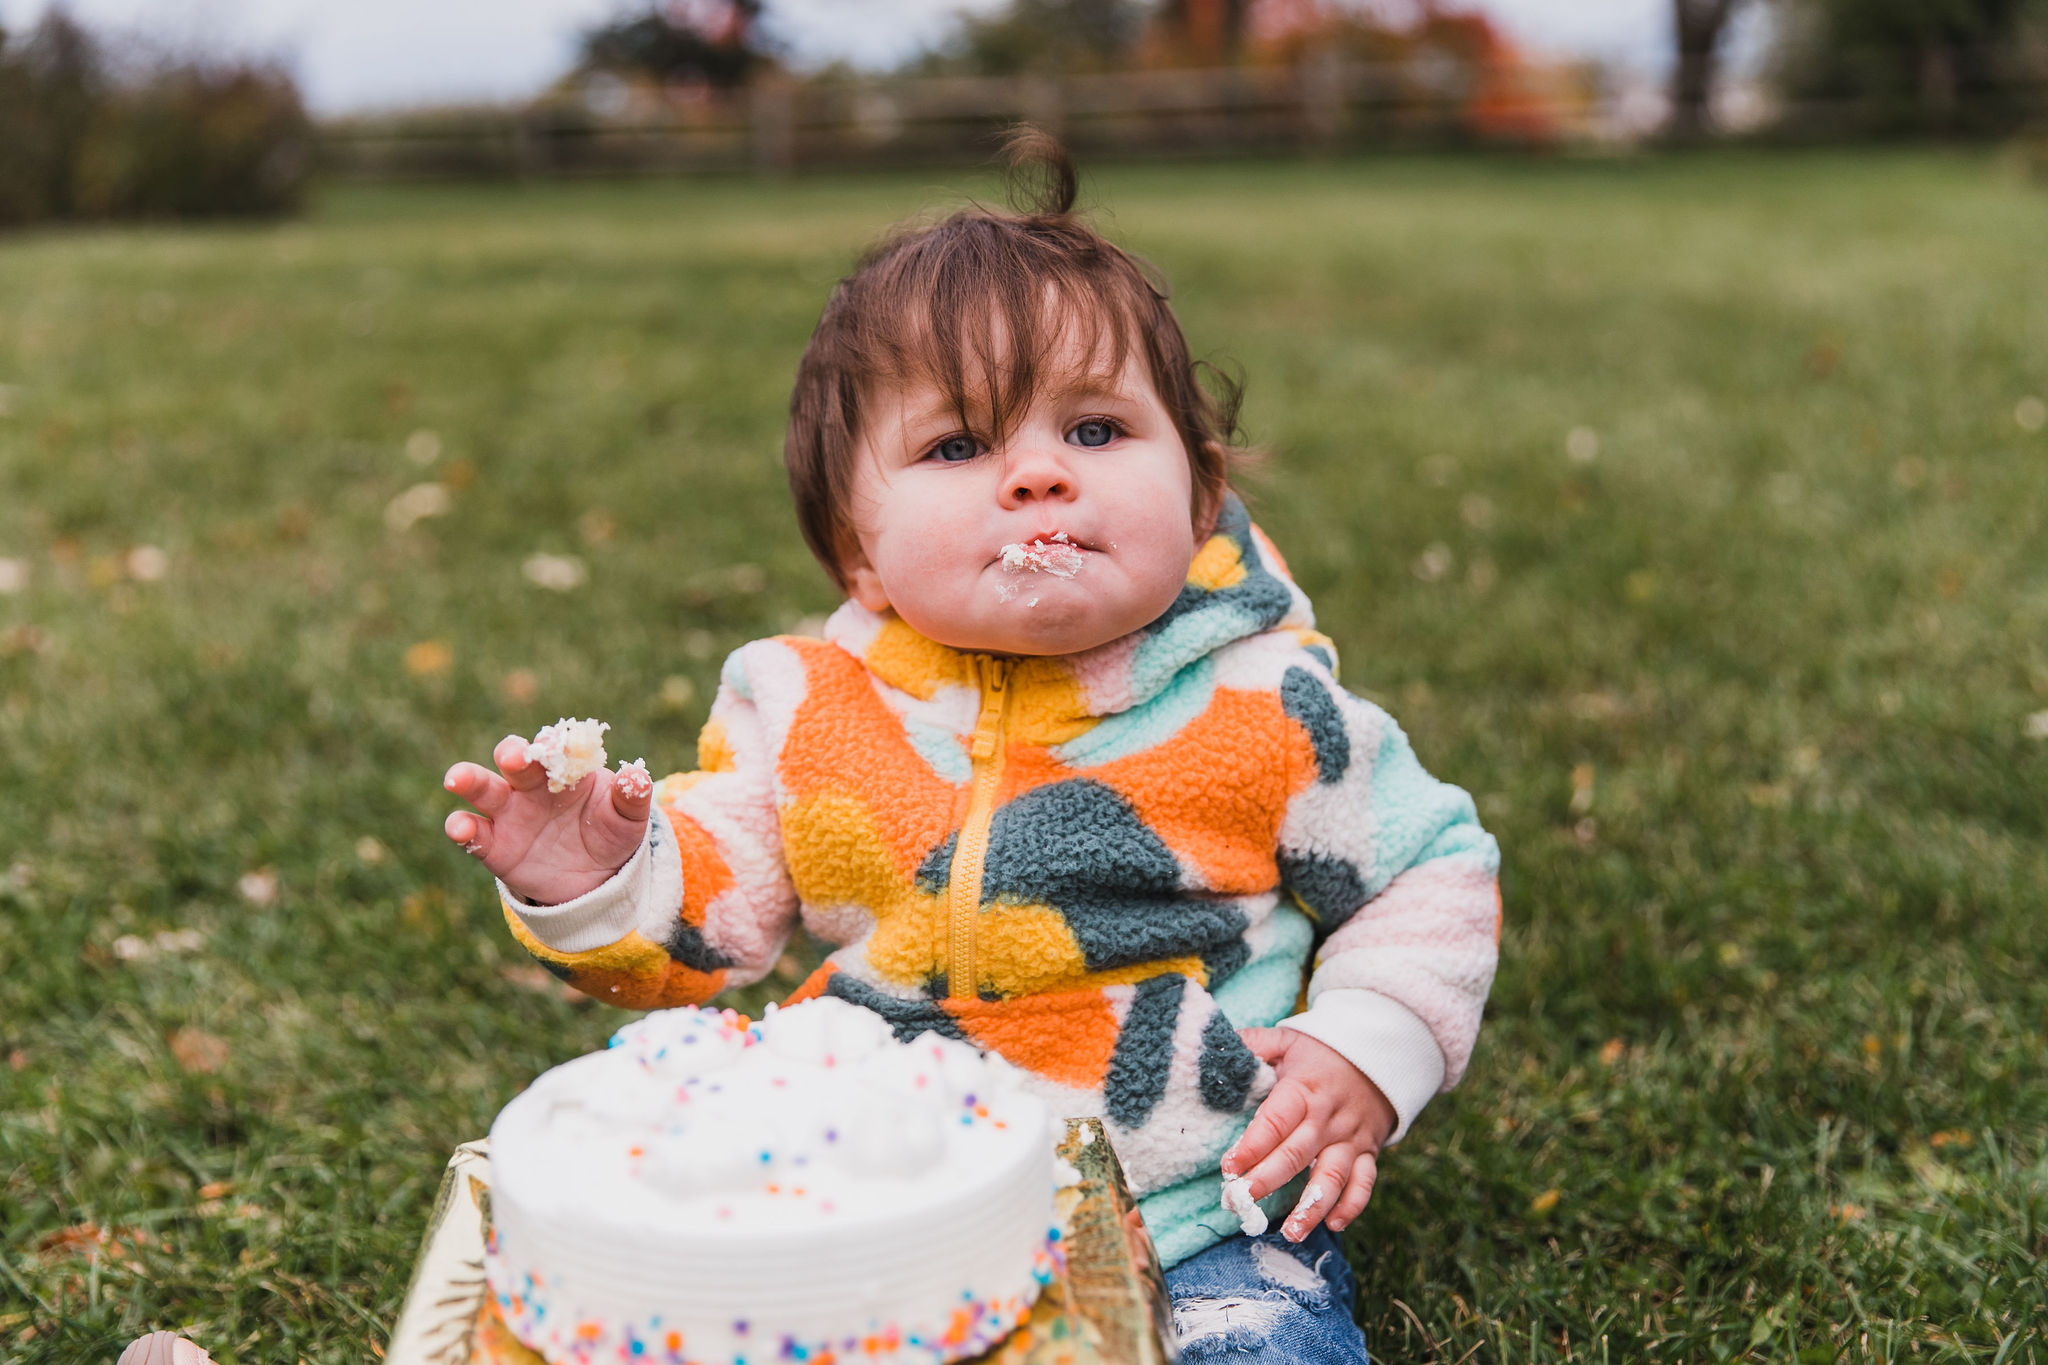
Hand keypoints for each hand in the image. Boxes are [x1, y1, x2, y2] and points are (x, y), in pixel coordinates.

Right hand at [442, 735, 651, 904]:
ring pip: (483, 788)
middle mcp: (530, 785)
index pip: (557, 749)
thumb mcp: (627, 820)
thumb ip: (631, 797)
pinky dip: (462, 828)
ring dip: (469, 779)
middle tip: (514, 755)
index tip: (560, 746)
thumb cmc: (610, 835)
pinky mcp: (493, 844)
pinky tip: (461, 827)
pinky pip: (473, 833)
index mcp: (565, 771)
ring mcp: (508, 813)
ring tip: (457, 778)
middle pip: (514, 760)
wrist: (595, 880)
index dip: (557, 745)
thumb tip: (638, 777)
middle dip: (512, 753)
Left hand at [1221, 1028, 1396, 1241]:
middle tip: (1240, 1203)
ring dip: (1312, 1207)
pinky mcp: (1368, 1152)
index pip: (1276, 1121)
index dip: (1252, 1145)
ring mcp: (1350, 1139)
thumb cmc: (1322, 1052)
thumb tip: (1216, 1044)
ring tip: (1290, 1232)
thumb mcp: (1287, 1040)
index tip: (1229, 1167)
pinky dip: (1352, 1206)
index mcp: (1304, 1090)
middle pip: (1297, 1155)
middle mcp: (1328, 1119)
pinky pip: (1365, 1183)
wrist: (1380, 1056)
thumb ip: (1254, 1044)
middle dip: (1267, 1181)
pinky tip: (1333, 1225)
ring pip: (1333, 1177)